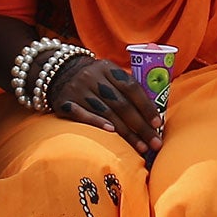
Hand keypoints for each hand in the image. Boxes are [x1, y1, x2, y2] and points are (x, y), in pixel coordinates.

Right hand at [45, 54, 162, 156]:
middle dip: (141, 126)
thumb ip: (127, 88)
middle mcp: (92, 77)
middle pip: (121, 104)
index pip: (131, 87)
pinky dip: (98, 123)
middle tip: (155, 143)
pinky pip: (83, 115)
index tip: (158, 124)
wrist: (58, 71)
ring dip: (126, 133)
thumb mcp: (108, 74)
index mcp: (108, 68)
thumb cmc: (94, 78)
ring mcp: (78, 89)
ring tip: (141, 147)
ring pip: (106, 113)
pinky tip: (112, 134)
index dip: (146, 106)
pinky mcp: (65, 102)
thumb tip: (153, 114)